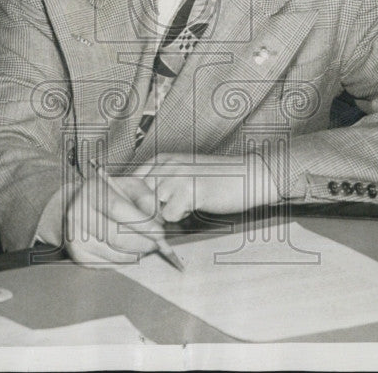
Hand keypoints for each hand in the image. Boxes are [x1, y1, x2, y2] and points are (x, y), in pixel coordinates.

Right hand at [63, 173, 165, 265]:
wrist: (75, 207)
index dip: (142, 223)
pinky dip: (125, 260)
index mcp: (91, 190)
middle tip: (158, 243)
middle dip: (143, 242)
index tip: (160, 232)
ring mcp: (76, 237)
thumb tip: (158, 220)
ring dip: (136, 253)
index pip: (117, 208)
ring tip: (146, 245)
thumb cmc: (107, 196)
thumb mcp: (127, 186)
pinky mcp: (78, 255)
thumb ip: (145, 198)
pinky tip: (130, 251)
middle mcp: (78, 213)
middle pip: (116, 236)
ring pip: (114, 253)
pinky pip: (109, 264)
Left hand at [133, 152, 281, 221]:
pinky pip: (169, 216)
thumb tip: (134, 206)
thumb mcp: (181, 173)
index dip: (132, 201)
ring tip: (185, 206)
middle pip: (137, 198)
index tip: (140, 211)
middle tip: (168, 212)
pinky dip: (181, 218)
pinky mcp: (188, 191)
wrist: (248, 176)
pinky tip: (195, 207)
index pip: (129, 183)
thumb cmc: (216, 179)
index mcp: (161, 159)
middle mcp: (165, 165)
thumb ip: (158, 185)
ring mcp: (176, 177)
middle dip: (147, 212)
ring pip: (151, 208)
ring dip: (165, 214)